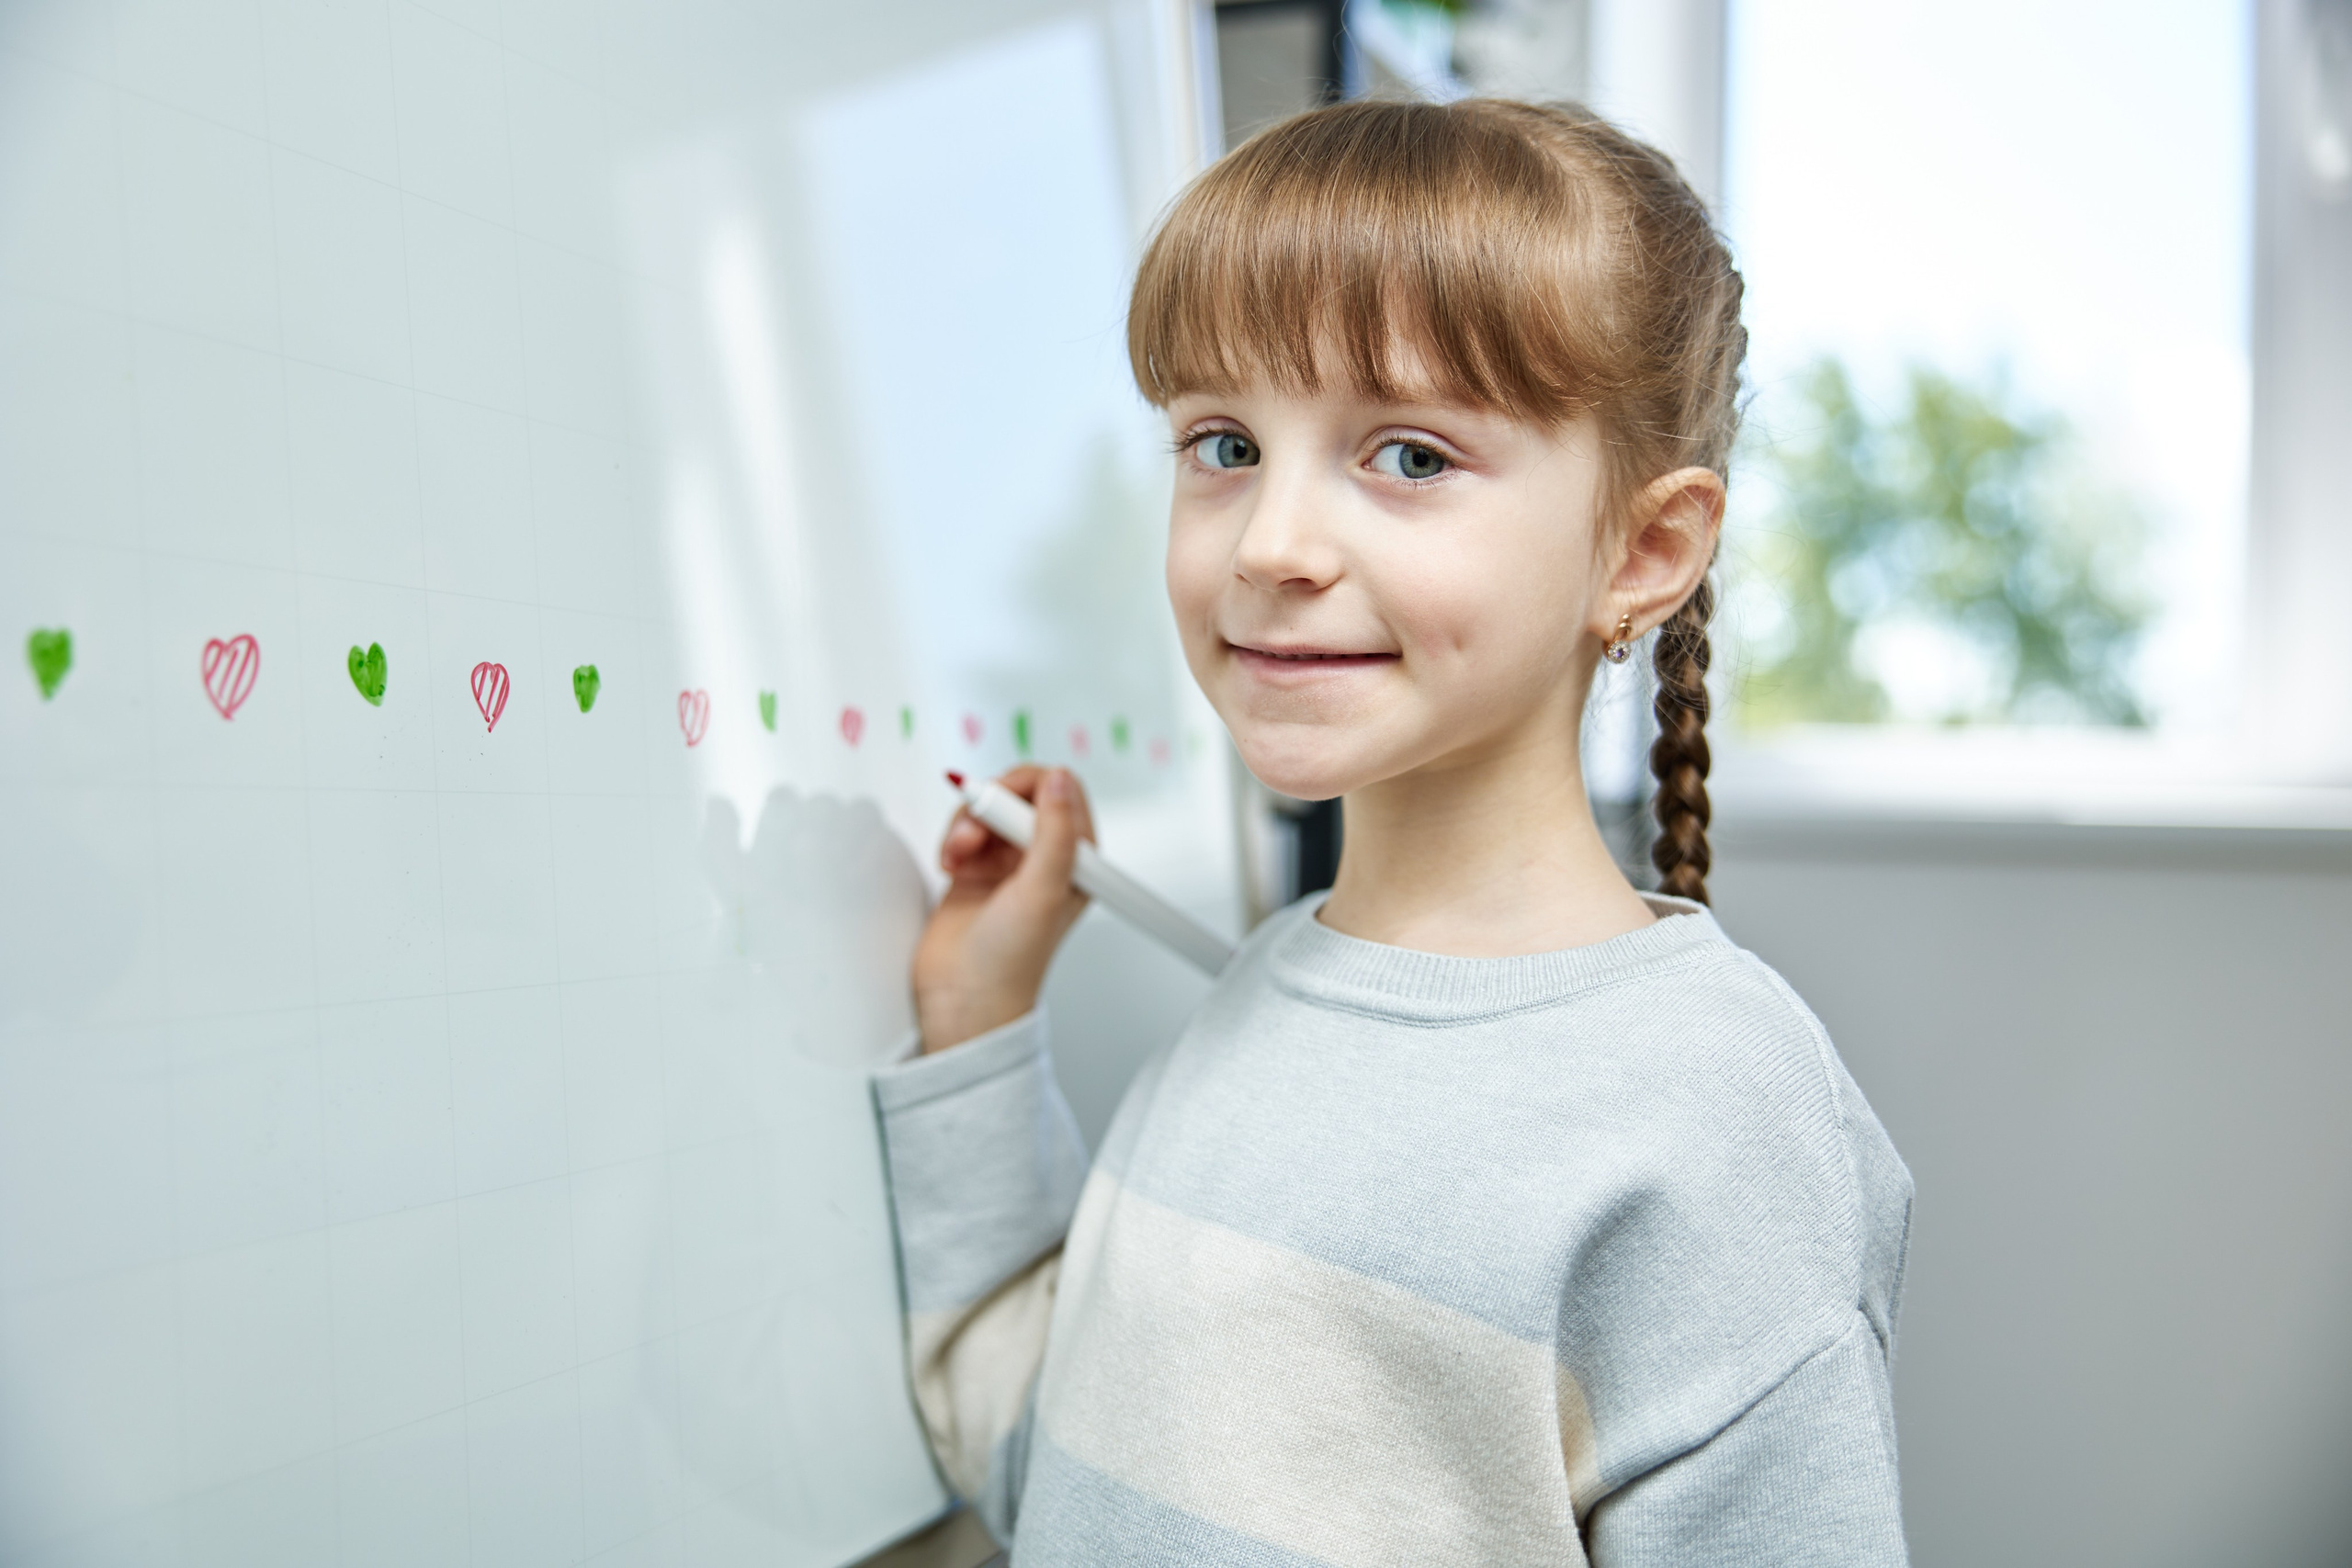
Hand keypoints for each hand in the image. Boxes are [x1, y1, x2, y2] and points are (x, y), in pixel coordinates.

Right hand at [912, 766, 1093, 1053]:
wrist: (963, 996)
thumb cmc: (1011, 960)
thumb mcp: (1043, 891)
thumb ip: (1056, 832)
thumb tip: (1061, 780)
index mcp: (1076, 859)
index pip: (1062, 791)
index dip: (1028, 785)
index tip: (1003, 801)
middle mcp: (1045, 857)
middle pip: (1018, 793)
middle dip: (990, 805)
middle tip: (975, 832)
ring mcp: (1009, 862)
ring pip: (987, 808)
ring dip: (966, 824)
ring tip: (960, 854)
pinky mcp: (977, 867)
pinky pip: (964, 829)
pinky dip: (953, 839)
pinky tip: (951, 864)